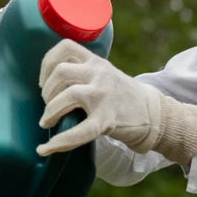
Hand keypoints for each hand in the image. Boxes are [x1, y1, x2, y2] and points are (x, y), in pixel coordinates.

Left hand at [36, 39, 196, 163]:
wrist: (152, 113)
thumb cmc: (121, 95)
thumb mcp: (104, 74)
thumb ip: (82, 72)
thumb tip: (48, 85)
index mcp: (97, 61)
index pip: (65, 47)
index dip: (47, 64)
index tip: (44, 81)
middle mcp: (100, 74)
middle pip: (61, 72)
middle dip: (46, 92)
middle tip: (48, 105)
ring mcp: (104, 96)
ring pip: (67, 95)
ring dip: (49, 111)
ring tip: (47, 122)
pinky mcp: (107, 119)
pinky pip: (80, 130)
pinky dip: (60, 141)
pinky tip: (46, 149)